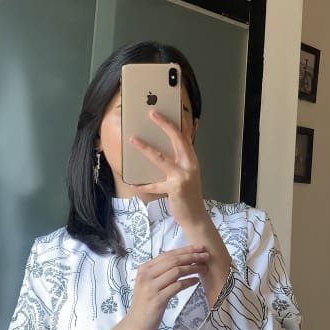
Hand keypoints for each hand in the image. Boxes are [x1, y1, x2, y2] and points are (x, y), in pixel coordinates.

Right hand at [126, 246, 208, 329]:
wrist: (135, 324)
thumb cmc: (145, 303)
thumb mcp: (149, 283)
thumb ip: (161, 271)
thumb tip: (182, 260)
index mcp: (144, 268)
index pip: (168, 254)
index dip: (185, 249)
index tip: (199, 247)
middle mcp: (146, 275)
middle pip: (173, 261)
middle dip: (192, 256)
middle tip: (206, 255)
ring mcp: (151, 287)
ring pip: (176, 271)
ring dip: (193, 268)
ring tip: (204, 267)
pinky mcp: (158, 299)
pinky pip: (177, 286)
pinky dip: (189, 282)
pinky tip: (196, 281)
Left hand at [129, 110, 203, 226]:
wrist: (195, 216)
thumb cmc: (188, 195)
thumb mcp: (187, 175)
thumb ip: (179, 162)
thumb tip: (163, 149)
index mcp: (192, 160)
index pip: (184, 136)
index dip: (174, 123)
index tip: (165, 113)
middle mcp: (190, 165)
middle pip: (177, 140)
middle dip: (164, 125)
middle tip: (152, 114)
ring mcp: (183, 176)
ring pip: (161, 158)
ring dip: (145, 148)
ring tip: (133, 140)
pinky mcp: (175, 188)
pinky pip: (154, 184)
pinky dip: (143, 185)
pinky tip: (133, 183)